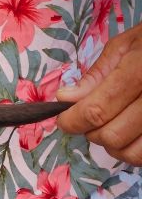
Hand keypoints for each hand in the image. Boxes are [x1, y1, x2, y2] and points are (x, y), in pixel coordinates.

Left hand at [57, 22, 141, 165]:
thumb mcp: (127, 45)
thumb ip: (96, 75)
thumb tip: (66, 99)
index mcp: (141, 70)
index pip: (97, 111)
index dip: (72, 121)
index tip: (64, 119)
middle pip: (111, 136)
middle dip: (92, 132)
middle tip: (93, 118)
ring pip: (131, 153)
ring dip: (114, 145)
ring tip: (115, 124)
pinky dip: (134, 150)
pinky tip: (132, 133)